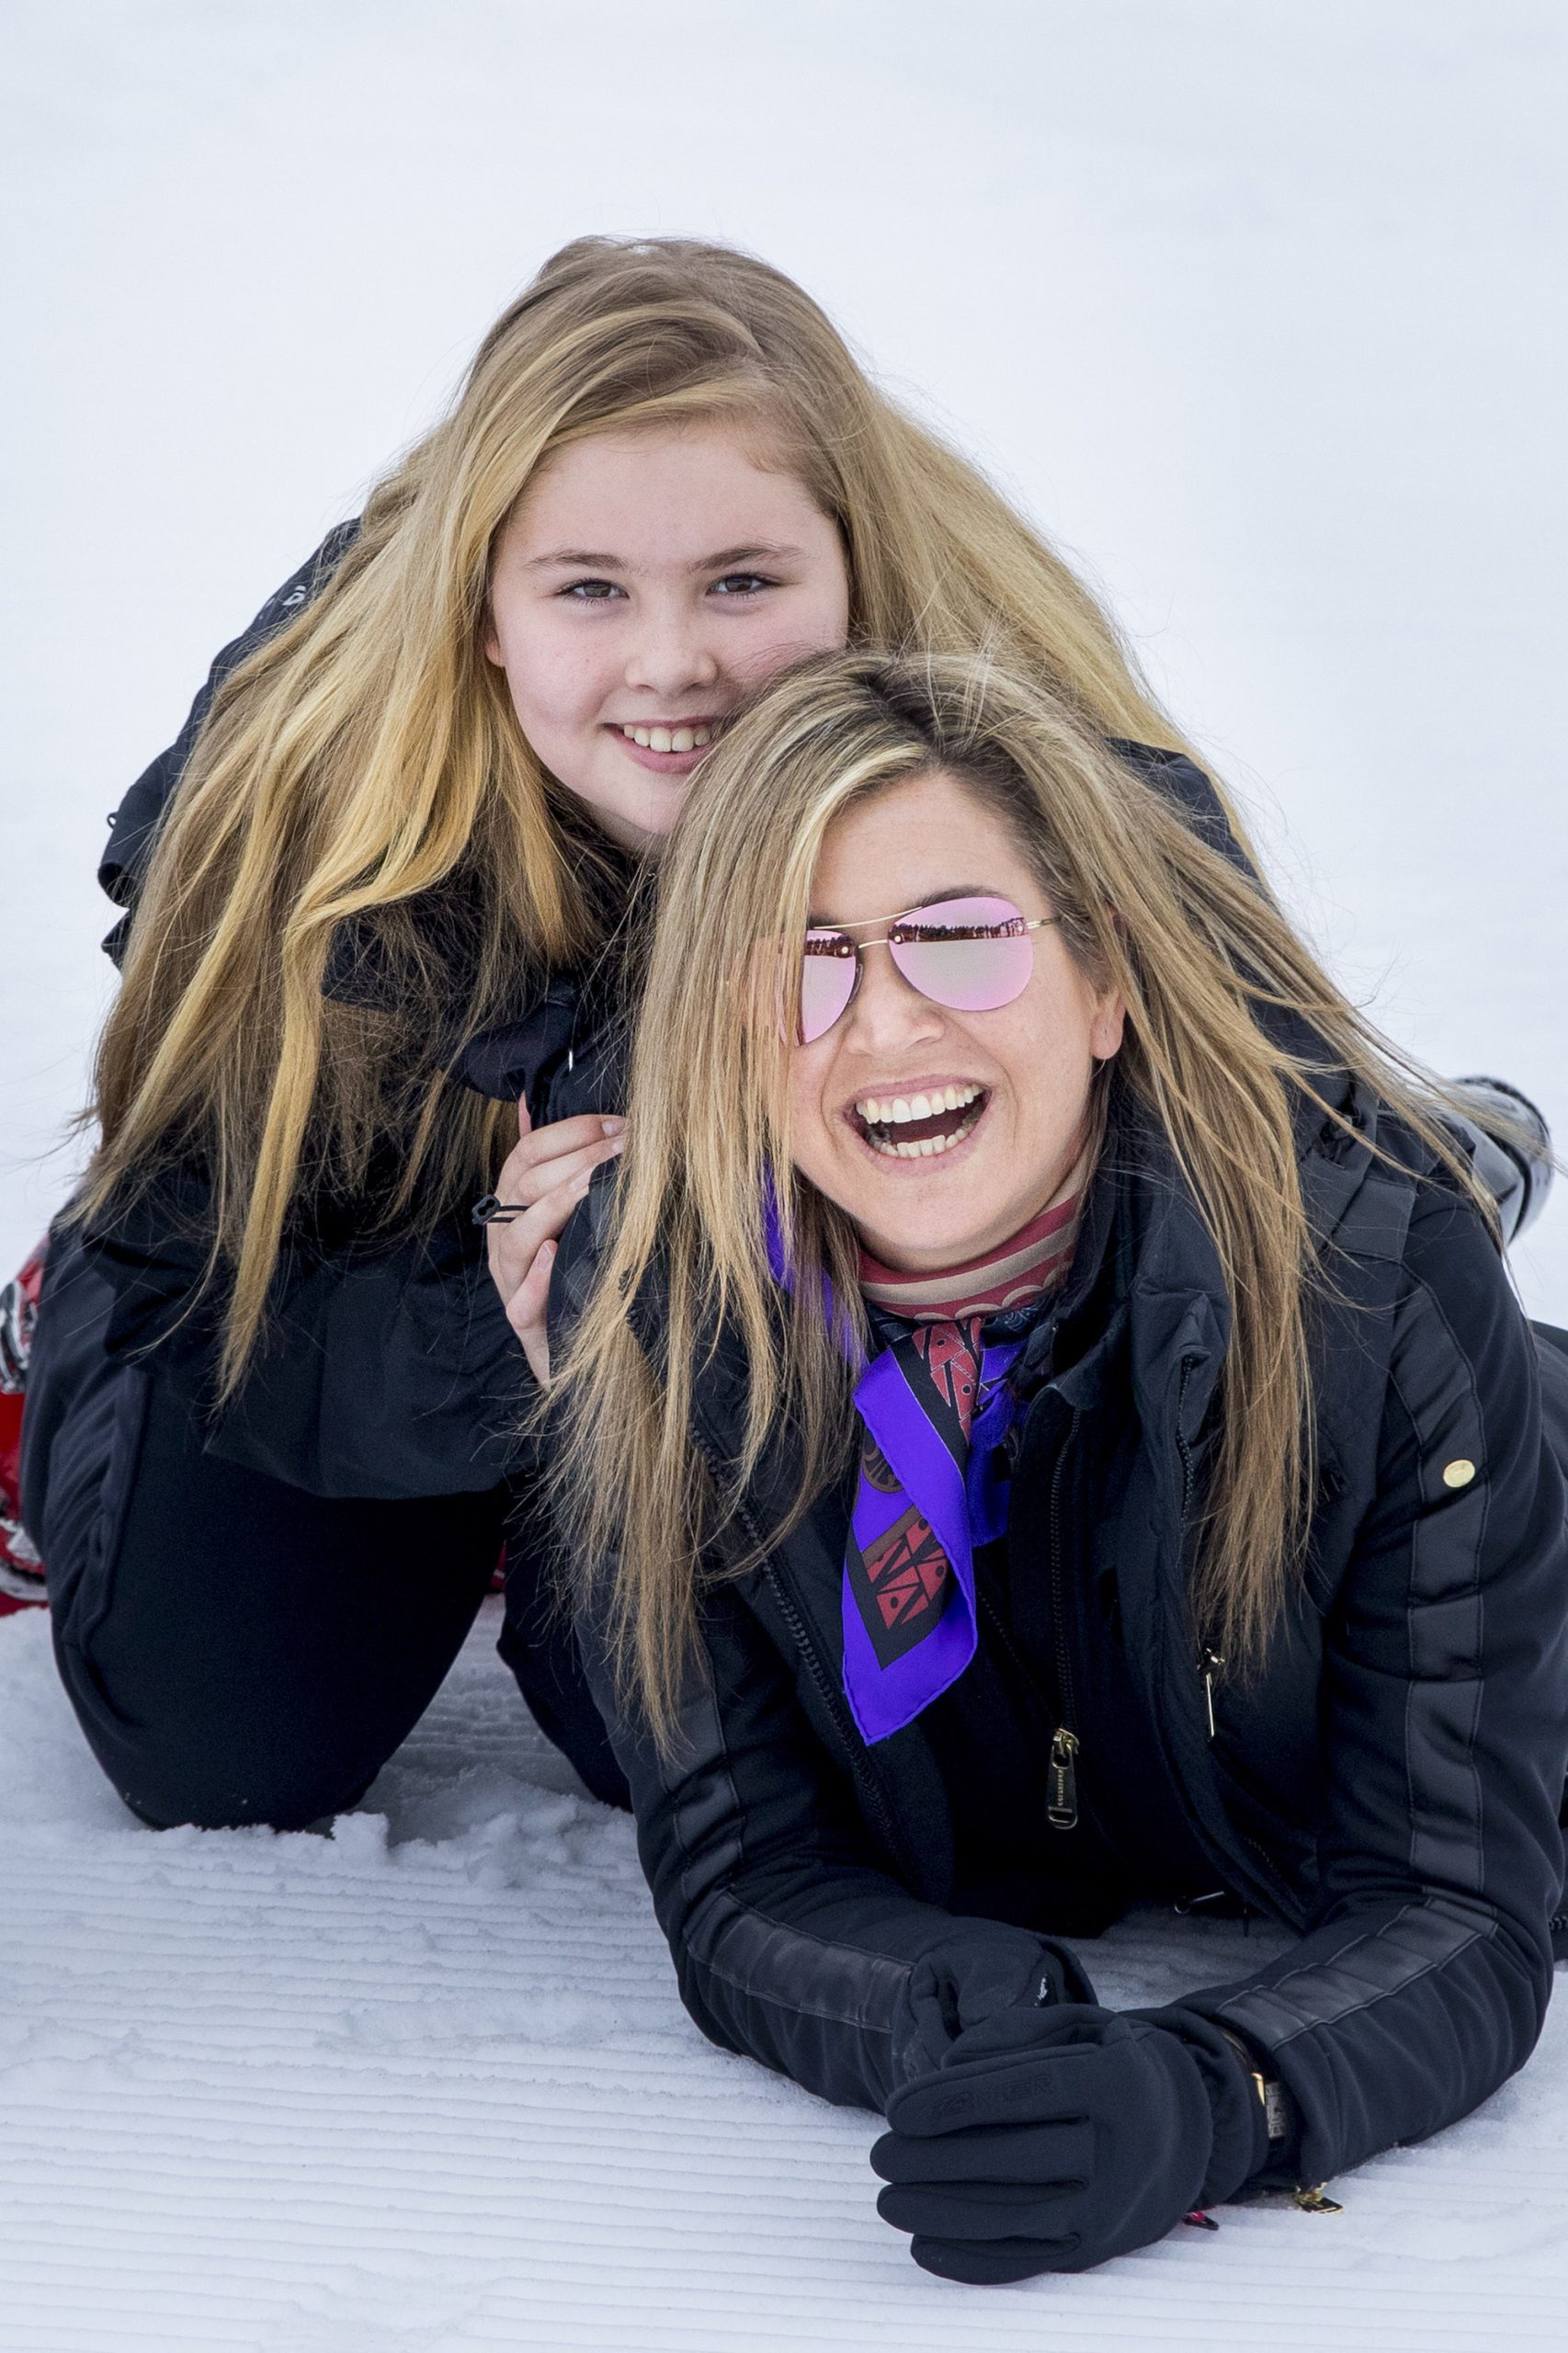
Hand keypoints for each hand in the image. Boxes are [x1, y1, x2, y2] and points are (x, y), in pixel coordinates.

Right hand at [484, 1100, 623, 1382]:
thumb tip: (531, 1097)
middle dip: (576, 1160)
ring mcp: (511, 1284)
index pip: (528, 1152)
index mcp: (513, 1207)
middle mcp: (505, 1240)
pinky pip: (521, 1303)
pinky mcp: (527, 1327)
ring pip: (516, 1238)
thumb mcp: (570, 1214)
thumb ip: (553, 1159)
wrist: (580, 1356)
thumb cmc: (576, 1273)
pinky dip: (537, 1278)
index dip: (572, 1131)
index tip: (621, 1124)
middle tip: (626, 1148)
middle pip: (524, 1187)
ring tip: (591, 1187)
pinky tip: (557, 1256)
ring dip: (554, 1207)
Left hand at [870, 2003, 1264, 2283]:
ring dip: (942, 2213)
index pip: (1026, 2092)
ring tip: (888, 2198)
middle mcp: (1121, 2152)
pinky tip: (923, 2246)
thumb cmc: (1107, 2066)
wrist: (1179, 2131)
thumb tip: (948, 2065)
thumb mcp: (1078, 2026)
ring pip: (1015, 2218)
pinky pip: (1027, 2261)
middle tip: (878, 2154)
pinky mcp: (1094, 2251)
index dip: (957, 2102)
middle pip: (1015, 2160)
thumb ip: (1015, 2032)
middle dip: (935, 2160)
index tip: (898, 2109)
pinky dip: (972, 2260)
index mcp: (1116, 2084)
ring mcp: (1110, 2211)